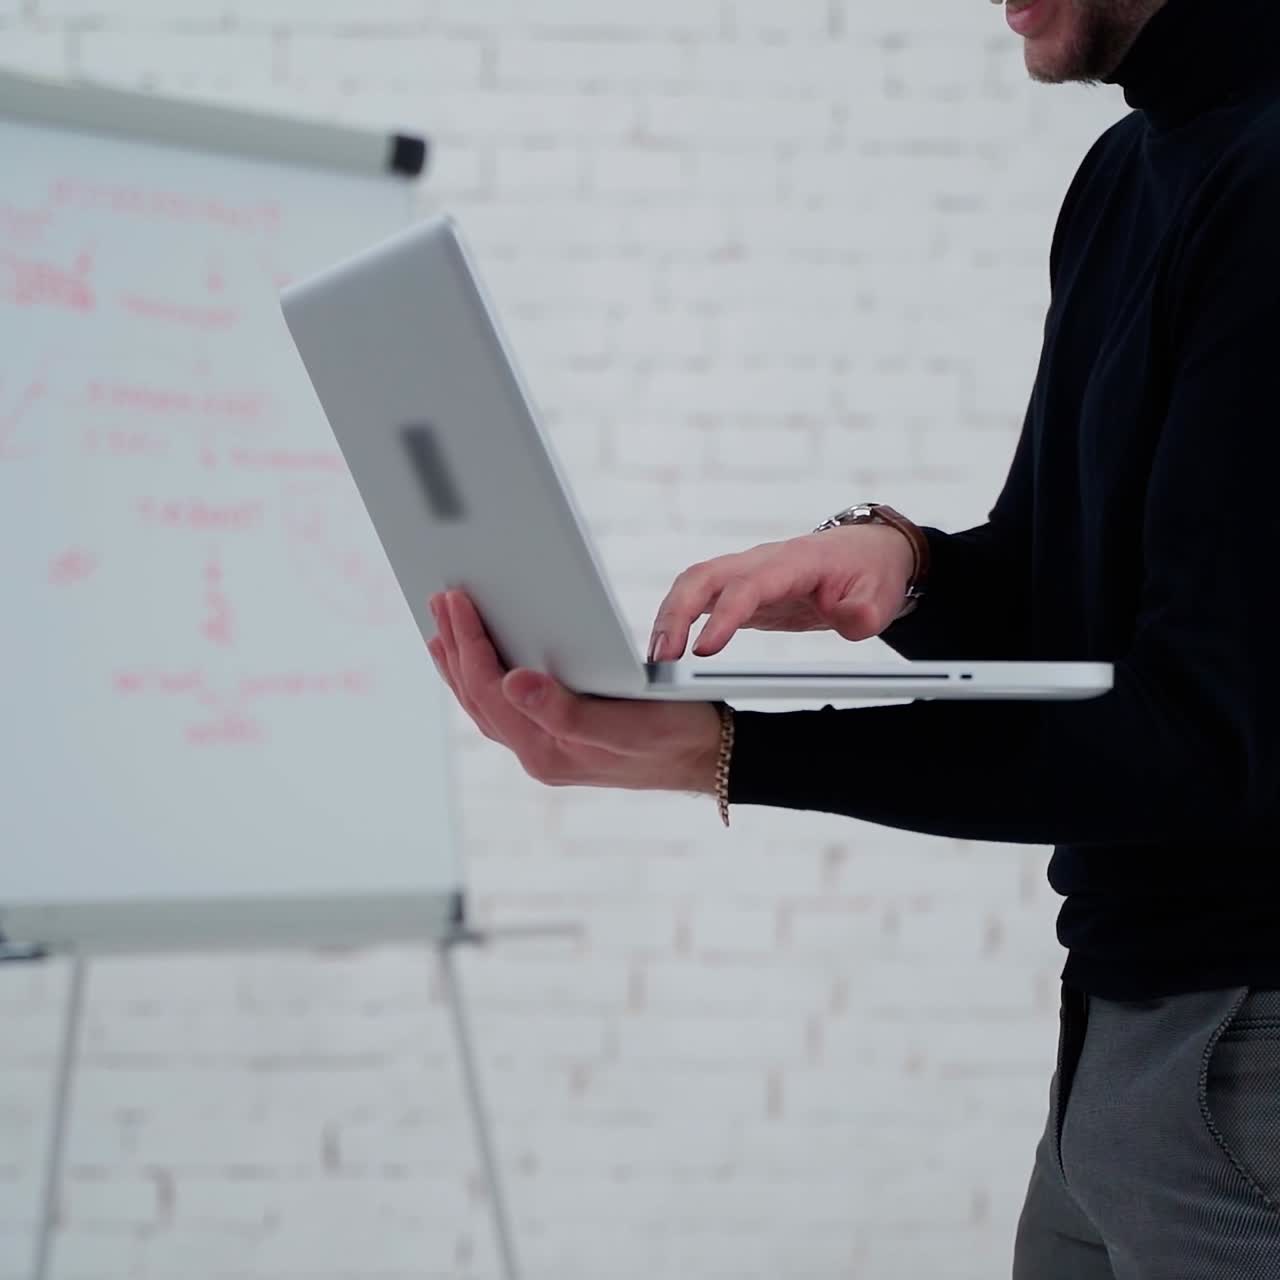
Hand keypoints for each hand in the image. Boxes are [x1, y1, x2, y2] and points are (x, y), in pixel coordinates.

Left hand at [426, 589, 722, 794]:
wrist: (708, 756)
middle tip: (439, 600)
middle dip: (454, 647)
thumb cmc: (677, 735)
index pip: (491, 693)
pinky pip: (504, 708)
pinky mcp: (556, 738)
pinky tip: (482, 658)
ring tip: (442, 626)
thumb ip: (568, 710)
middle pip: (478, 698)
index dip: (469, 645)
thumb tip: (512, 683)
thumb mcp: (629, 722)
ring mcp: (545, 749)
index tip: (456, 602)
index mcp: (548, 751)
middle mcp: (539, 754)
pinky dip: (485, 677)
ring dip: (461, 663)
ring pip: (486, 705)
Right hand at [648, 523, 916, 660]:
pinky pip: (698, 596)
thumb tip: (849, 617)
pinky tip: (665, 649)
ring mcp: (745, 572)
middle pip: (704, 576)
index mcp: (794, 562)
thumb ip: (864, 610)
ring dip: (668, 616)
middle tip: (660, 658)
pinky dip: (676, 618)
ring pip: (693, 583)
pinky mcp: (738, 588)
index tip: (703, 650)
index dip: (723, 616)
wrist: (867, 552)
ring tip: (655, 658)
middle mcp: (760, 561)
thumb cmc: (870, 573)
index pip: (749, 586)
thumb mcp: (880, 597)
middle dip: (675, 613)